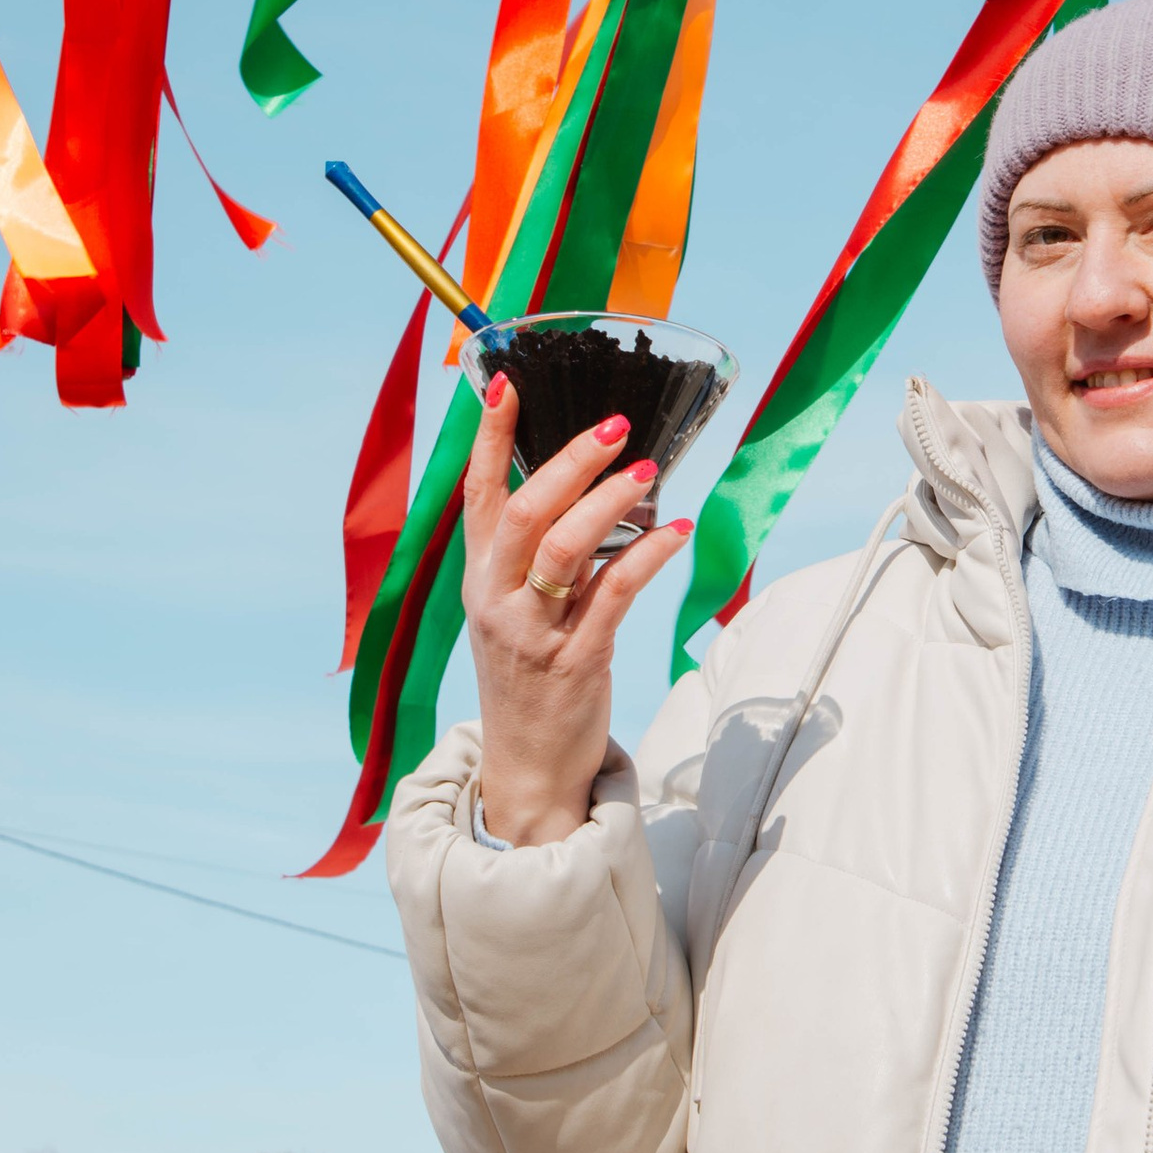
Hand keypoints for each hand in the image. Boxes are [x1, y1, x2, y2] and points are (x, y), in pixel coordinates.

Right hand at [464, 377, 691, 845]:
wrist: (529, 767)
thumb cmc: (530, 676)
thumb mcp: (514, 610)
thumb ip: (536, 556)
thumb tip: (583, 490)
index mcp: (478, 578)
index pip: (477, 495)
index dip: (489, 438)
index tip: (506, 385)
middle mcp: (496, 599)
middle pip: (523, 513)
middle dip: (568, 462)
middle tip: (616, 426)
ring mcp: (533, 632)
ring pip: (564, 549)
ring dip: (609, 503)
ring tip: (647, 471)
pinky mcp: (575, 661)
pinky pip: (614, 594)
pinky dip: (648, 556)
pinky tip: (675, 530)